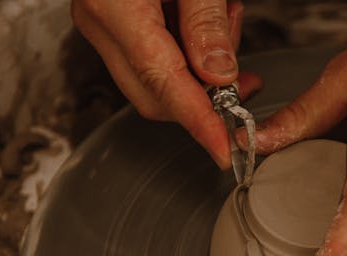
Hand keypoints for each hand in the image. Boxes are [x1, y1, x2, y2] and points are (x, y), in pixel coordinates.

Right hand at [71, 0, 261, 167]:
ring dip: (201, 73)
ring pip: (157, 81)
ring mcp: (103, 26)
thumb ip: (205, 21)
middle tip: (245, 79)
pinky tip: (209, 29)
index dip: (197, 123)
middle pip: (156, 95)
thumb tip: (219, 76)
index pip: (162, 83)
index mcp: (114, 8)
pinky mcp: (115, 23)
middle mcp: (101, 23)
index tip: (223, 151)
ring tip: (227, 24)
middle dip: (205, 99)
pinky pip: (153, 60)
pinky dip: (188, 57)